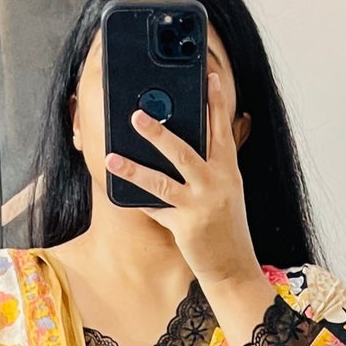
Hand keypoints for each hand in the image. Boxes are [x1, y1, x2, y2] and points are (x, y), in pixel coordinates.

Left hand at [106, 71, 264, 293]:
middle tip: (136, 116)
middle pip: (184, 151)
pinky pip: (156, 209)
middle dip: (158, 133)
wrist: (233, 267)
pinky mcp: (185, 227)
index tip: (209, 79)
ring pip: (162, 181)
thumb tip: (182, 143)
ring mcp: (200, 206)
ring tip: (112, 157)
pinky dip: (139, 200)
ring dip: (135, 168)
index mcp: (228, 171)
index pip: (221, 131)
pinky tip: (121, 191)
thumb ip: (210, 166)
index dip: (216, 103)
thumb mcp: (226, 191)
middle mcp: (216, 184)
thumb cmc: (226, 226)